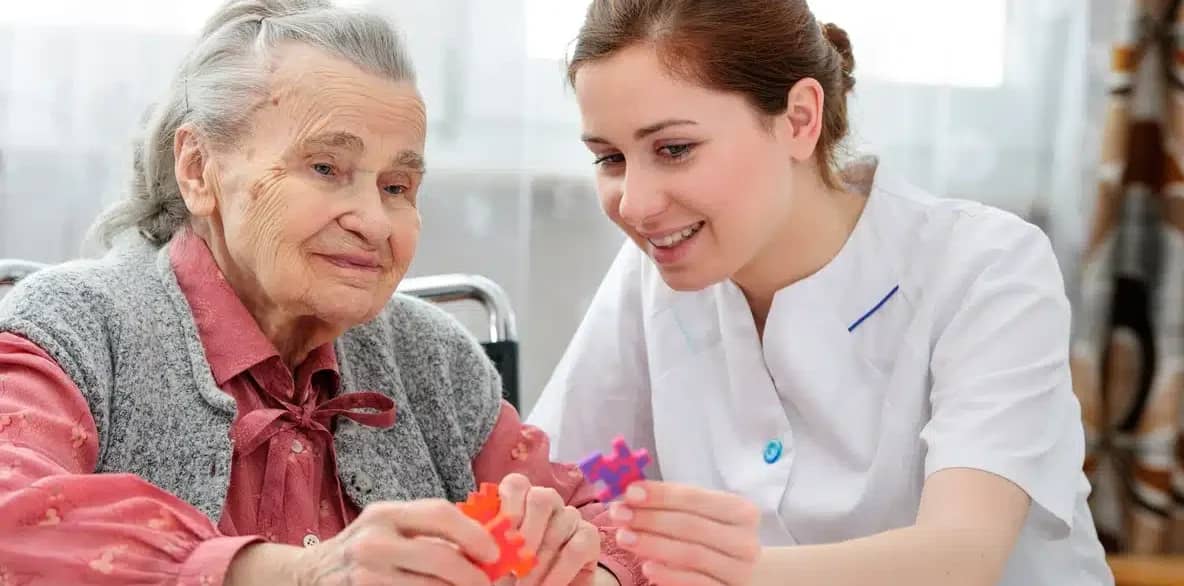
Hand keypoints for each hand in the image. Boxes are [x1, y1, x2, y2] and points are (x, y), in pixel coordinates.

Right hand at [294, 499, 499, 585]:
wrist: (307, 576)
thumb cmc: (363, 549)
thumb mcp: (388, 528)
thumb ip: (428, 531)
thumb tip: (485, 546)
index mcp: (386, 514)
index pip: (440, 514)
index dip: (474, 534)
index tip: (493, 553)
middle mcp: (373, 542)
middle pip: (441, 558)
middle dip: (472, 576)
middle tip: (487, 584)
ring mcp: (364, 576)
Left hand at [498, 473, 600, 585]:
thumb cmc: (514, 572)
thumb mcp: (497, 558)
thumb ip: (492, 545)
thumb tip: (482, 544)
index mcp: (520, 499)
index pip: (516, 484)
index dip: (508, 506)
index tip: (498, 539)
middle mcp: (547, 502)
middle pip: (541, 499)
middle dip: (527, 532)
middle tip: (513, 564)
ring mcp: (570, 517)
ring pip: (560, 523)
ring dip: (540, 560)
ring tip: (525, 585)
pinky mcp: (589, 536)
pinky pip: (577, 548)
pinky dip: (559, 572)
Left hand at [608, 482, 760, 585]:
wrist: (736, 570)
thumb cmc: (712, 535)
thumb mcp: (699, 514)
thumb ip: (670, 503)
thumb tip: (631, 494)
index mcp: (742, 511)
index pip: (695, 498)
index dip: (660, 495)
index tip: (630, 493)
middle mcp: (745, 541)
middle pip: (691, 526)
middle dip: (650, 519)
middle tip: (619, 515)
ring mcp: (739, 570)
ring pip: (691, 554)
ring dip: (652, 544)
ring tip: (624, 538)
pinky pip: (696, 583)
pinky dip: (669, 574)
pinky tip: (647, 567)